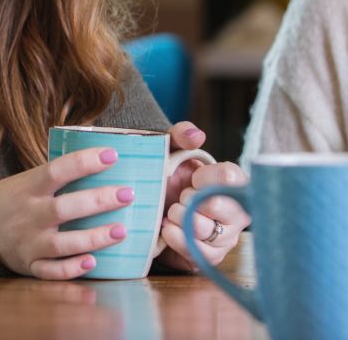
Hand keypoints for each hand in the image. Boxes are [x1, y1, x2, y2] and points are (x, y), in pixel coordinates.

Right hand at [0, 147, 134, 279]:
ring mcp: (28, 242)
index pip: (57, 170)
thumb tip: (102, 162)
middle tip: (128, 194)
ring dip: (94, 238)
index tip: (112, 155)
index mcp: (28, 187)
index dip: (84, 162)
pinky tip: (94, 262)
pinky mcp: (29, 265)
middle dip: (98, 201)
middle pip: (65, 208)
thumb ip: (57, 177)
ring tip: (122, 230)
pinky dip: (71, 268)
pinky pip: (52, 271)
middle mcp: (29, 214)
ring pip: (63, 243)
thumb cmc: (13, 198)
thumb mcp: (26, 180)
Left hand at [159, 122, 250, 271]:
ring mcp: (226, 237)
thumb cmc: (171, 174)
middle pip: (217, 205)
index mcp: (232, 181)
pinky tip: (167, 228)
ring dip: (181, 217)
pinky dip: (176, 238)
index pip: (231, 178)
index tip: (192, 178)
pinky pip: (198, 253)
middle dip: (191, 199)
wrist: (155, 207)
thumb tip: (196, 135)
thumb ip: (182, 134)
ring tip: (171, 211)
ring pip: (205, 229)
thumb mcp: (172, 148)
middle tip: (182, 196)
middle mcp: (237, 211)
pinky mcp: (211, 257)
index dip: (206, 178)